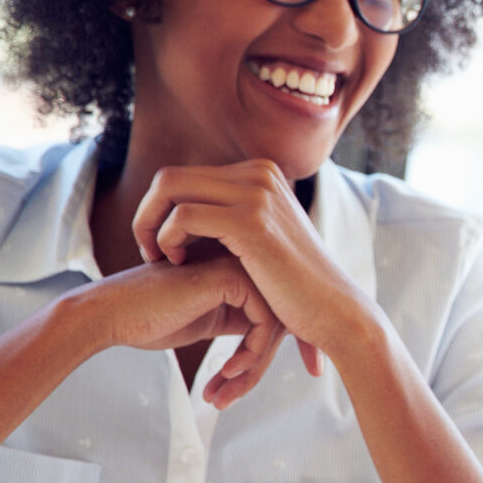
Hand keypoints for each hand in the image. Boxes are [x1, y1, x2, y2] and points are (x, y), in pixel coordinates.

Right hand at [68, 255, 284, 406]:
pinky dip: (250, 355)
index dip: (269, 354)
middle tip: (228, 399)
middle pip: (280, 321)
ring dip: (252, 369)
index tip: (247, 385)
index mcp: (239, 269)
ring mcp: (238, 264)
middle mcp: (243, 261)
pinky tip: (226, 372)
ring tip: (224, 394)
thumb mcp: (209, 318)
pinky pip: (264, 324)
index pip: (276, 314)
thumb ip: (242, 319)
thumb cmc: (149, 318)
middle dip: (258, 368)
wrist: (109, 313)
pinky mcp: (230, 277)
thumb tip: (278, 338)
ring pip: (276, 326)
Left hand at [131, 160, 376, 373]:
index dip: (161, 209)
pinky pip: (183, 216)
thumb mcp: (267, 238)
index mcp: (262, 174)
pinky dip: (167, 239)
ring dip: (150, 226)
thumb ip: (236, 216)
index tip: (161, 246)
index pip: (186, 176)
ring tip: (160, 259)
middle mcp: (260, 173)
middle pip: (171, 177)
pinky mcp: (251, 221)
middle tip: (150, 252)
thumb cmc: (297, 286)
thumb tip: (193, 208)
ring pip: (170, 188)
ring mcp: (257, 193)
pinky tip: (179, 263)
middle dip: (147, 214)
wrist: (334, 309)